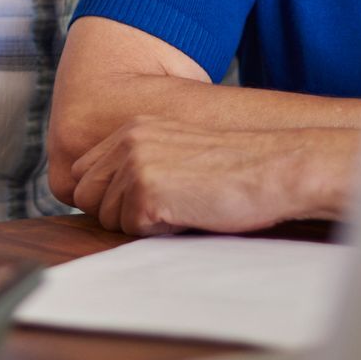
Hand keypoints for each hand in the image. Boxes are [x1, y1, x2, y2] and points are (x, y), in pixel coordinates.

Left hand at [63, 118, 354, 235]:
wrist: (277, 168)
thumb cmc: (236, 170)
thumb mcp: (176, 153)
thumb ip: (138, 165)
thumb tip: (102, 200)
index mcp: (132, 129)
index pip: (84, 174)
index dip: (107, 197)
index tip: (140, 204)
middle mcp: (127, 141)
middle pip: (85, 196)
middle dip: (117, 213)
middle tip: (164, 210)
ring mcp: (134, 163)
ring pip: (108, 217)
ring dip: (142, 223)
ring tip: (184, 207)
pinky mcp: (145, 189)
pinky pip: (132, 228)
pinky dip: (160, 230)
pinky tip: (190, 213)